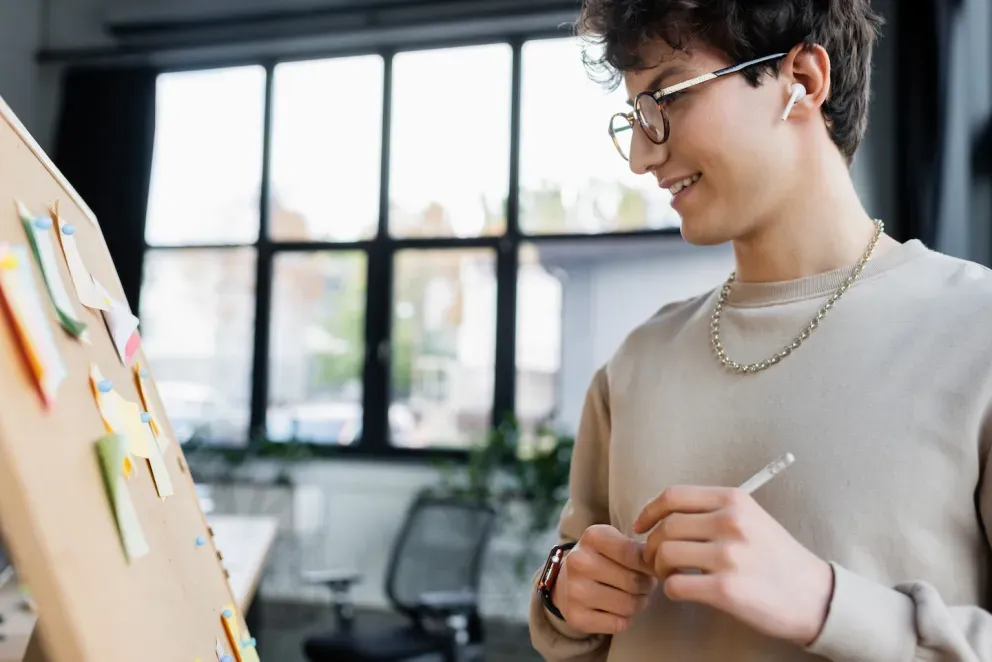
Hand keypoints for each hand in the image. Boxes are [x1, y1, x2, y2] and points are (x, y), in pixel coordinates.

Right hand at [552, 524, 657, 634]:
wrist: (565, 582)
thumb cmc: (599, 559)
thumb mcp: (614, 543)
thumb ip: (638, 550)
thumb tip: (661, 567)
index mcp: (592, 537)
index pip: (634, 554)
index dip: (650, 566)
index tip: (652, 569)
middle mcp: (579, 562)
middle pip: (634, 581)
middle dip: (646, 586)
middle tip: (644, 585)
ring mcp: (574, 591)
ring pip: (628, 605)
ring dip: (638, 604)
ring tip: (633, 597)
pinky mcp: (576, 617)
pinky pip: (618, 624)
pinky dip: (625, 620)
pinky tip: (617, 610)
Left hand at [633, 486, 833, 646]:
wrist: (815, 596)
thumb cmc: (777, 558)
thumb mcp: (751, 518)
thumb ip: (713, 511)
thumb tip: (665, 516)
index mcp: (734, 501)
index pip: (673, 496)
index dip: (648, 511)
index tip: (640, 526)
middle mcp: (731, 523)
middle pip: (665, 526)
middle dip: (651, 545)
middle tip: (655, 559)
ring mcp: (728, 555)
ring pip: (665, 553)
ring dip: (658, 567)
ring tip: (669, 575)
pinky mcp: (726, 589)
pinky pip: (675, 585)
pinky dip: (671, 590)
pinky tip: (682, 591)